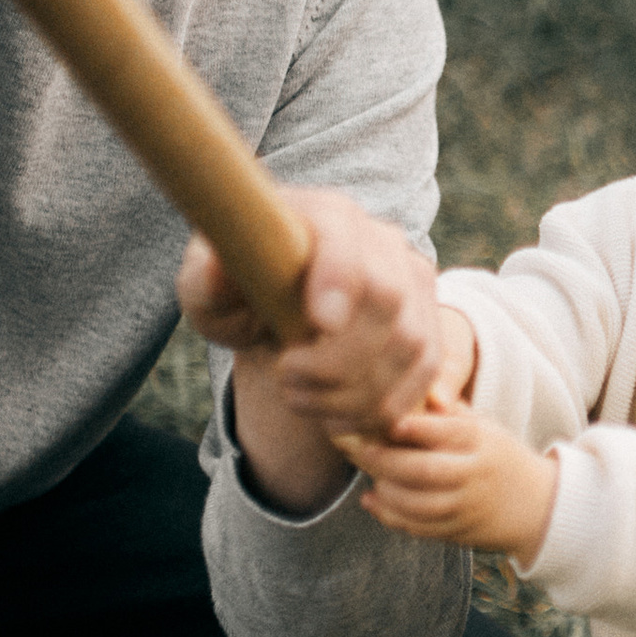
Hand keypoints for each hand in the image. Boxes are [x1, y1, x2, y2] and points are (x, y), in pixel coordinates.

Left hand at [177, 192, 469, 515]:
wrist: (281, 301)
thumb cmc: (243, 288)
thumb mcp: (209, 284)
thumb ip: (207, 280)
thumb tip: (216, 267)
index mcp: (326, 216)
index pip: (345, 240)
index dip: (339, 280)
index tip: (318, 325)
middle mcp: (381, 240)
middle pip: (387, 299)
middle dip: (338, 358)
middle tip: (286, 379)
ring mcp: (413, 281)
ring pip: (410, 345)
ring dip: (355, 392)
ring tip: (304, 402)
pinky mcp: (428, 322)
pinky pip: (425, 372)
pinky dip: (385, 407)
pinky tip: (342, 420)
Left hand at [350, 396, 560, 561]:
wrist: (538, 506)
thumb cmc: (498, 457)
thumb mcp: (485, 428)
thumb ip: (448, 415)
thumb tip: (404, 394)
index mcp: (482, 441)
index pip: (447, 431)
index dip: (416, 428)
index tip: (390, 421)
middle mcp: (475, 474)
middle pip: (424, 471)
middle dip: (386, 461)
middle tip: (359, 450)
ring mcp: (467, 506)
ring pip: (419, 504)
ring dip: (387, 493)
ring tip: (370, 478)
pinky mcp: (459, 531)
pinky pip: (420, 528)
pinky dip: (391, 517)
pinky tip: (373, 502)